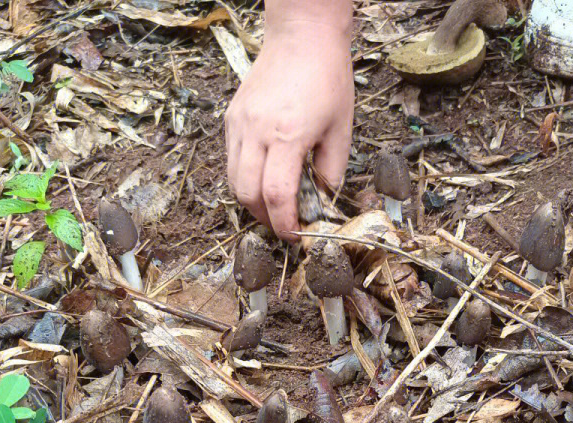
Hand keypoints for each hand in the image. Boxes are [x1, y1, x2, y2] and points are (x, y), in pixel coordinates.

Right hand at [225, 20, 353, 240]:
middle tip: (284, 225)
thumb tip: (323, 202)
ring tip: (273, 206)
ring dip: (252, 201)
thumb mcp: (341, 130)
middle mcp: (256, 131)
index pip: (276, 195)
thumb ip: (331, 172)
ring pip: (233, 180)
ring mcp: (239, 124)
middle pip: (247, 195)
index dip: (284, 223)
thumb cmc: (326, 77)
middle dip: (265, 219)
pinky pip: (231, 160)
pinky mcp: (232, 118)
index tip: (294, 235)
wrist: (302, 37)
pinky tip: (264, 177)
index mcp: (287, 135)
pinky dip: (245, 178)